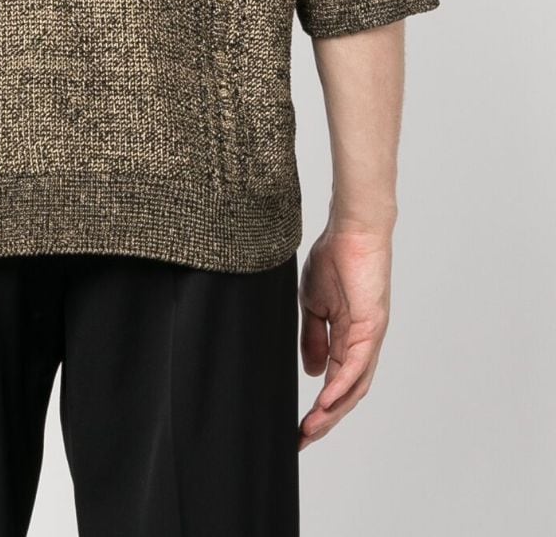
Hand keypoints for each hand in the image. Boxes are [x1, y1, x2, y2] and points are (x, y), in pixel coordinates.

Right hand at [298, 224, 391, 449]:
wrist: (350, 232)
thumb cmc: (334, 259)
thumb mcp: (313, 304)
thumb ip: (314, 338)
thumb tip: (313, 373)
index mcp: (348, 339)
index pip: (335, 382)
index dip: (319, 408)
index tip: (298, 428)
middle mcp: (362, 344)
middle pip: (348, 394)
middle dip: (326, 420)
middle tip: (303, 439)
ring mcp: (369, 337)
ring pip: (355, 386)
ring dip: (333, 410)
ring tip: (311, 427)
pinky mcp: (372, 327)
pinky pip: (357, 364)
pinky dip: (341, 385)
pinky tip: (324, 399)